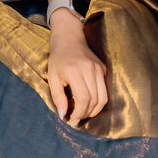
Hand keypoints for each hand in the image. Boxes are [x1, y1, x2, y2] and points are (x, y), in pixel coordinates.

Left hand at [47, 11, 107, 126]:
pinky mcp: (103, 68)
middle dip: (86, 114)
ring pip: (103, 97)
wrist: (69, 38)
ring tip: (84, 114)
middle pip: (94, 100)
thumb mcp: (52, 77)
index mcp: (74, 71)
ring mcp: (99, 69)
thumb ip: (58, 97)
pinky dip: (98, 101)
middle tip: (77, 119)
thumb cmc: (58, 58)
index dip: (79, 113)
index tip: (72, 120)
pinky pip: (105, 90)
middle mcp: (89, 69)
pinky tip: (89, 103)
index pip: (83, 98)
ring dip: (95, 110)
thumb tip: (63, 115)